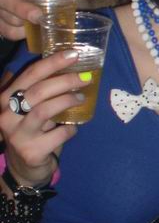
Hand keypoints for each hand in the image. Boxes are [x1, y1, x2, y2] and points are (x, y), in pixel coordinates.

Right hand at [0, 50, 87, 186]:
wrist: (23, 168)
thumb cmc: (31, 129)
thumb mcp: (29, 107)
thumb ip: (39, 87)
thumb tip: (68, 62)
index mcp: (5, 99)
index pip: (30, 74)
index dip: (53, 62)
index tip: (74, 54)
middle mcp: (6, 116)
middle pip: (38, 91)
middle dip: (65, 81)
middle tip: (85, 77)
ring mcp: (17, 136)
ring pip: (44, 111)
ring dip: (67, 101)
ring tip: (81, 98)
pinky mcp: (31, 152)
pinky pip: (58, 134)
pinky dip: (70, 128)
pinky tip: (74, 127)